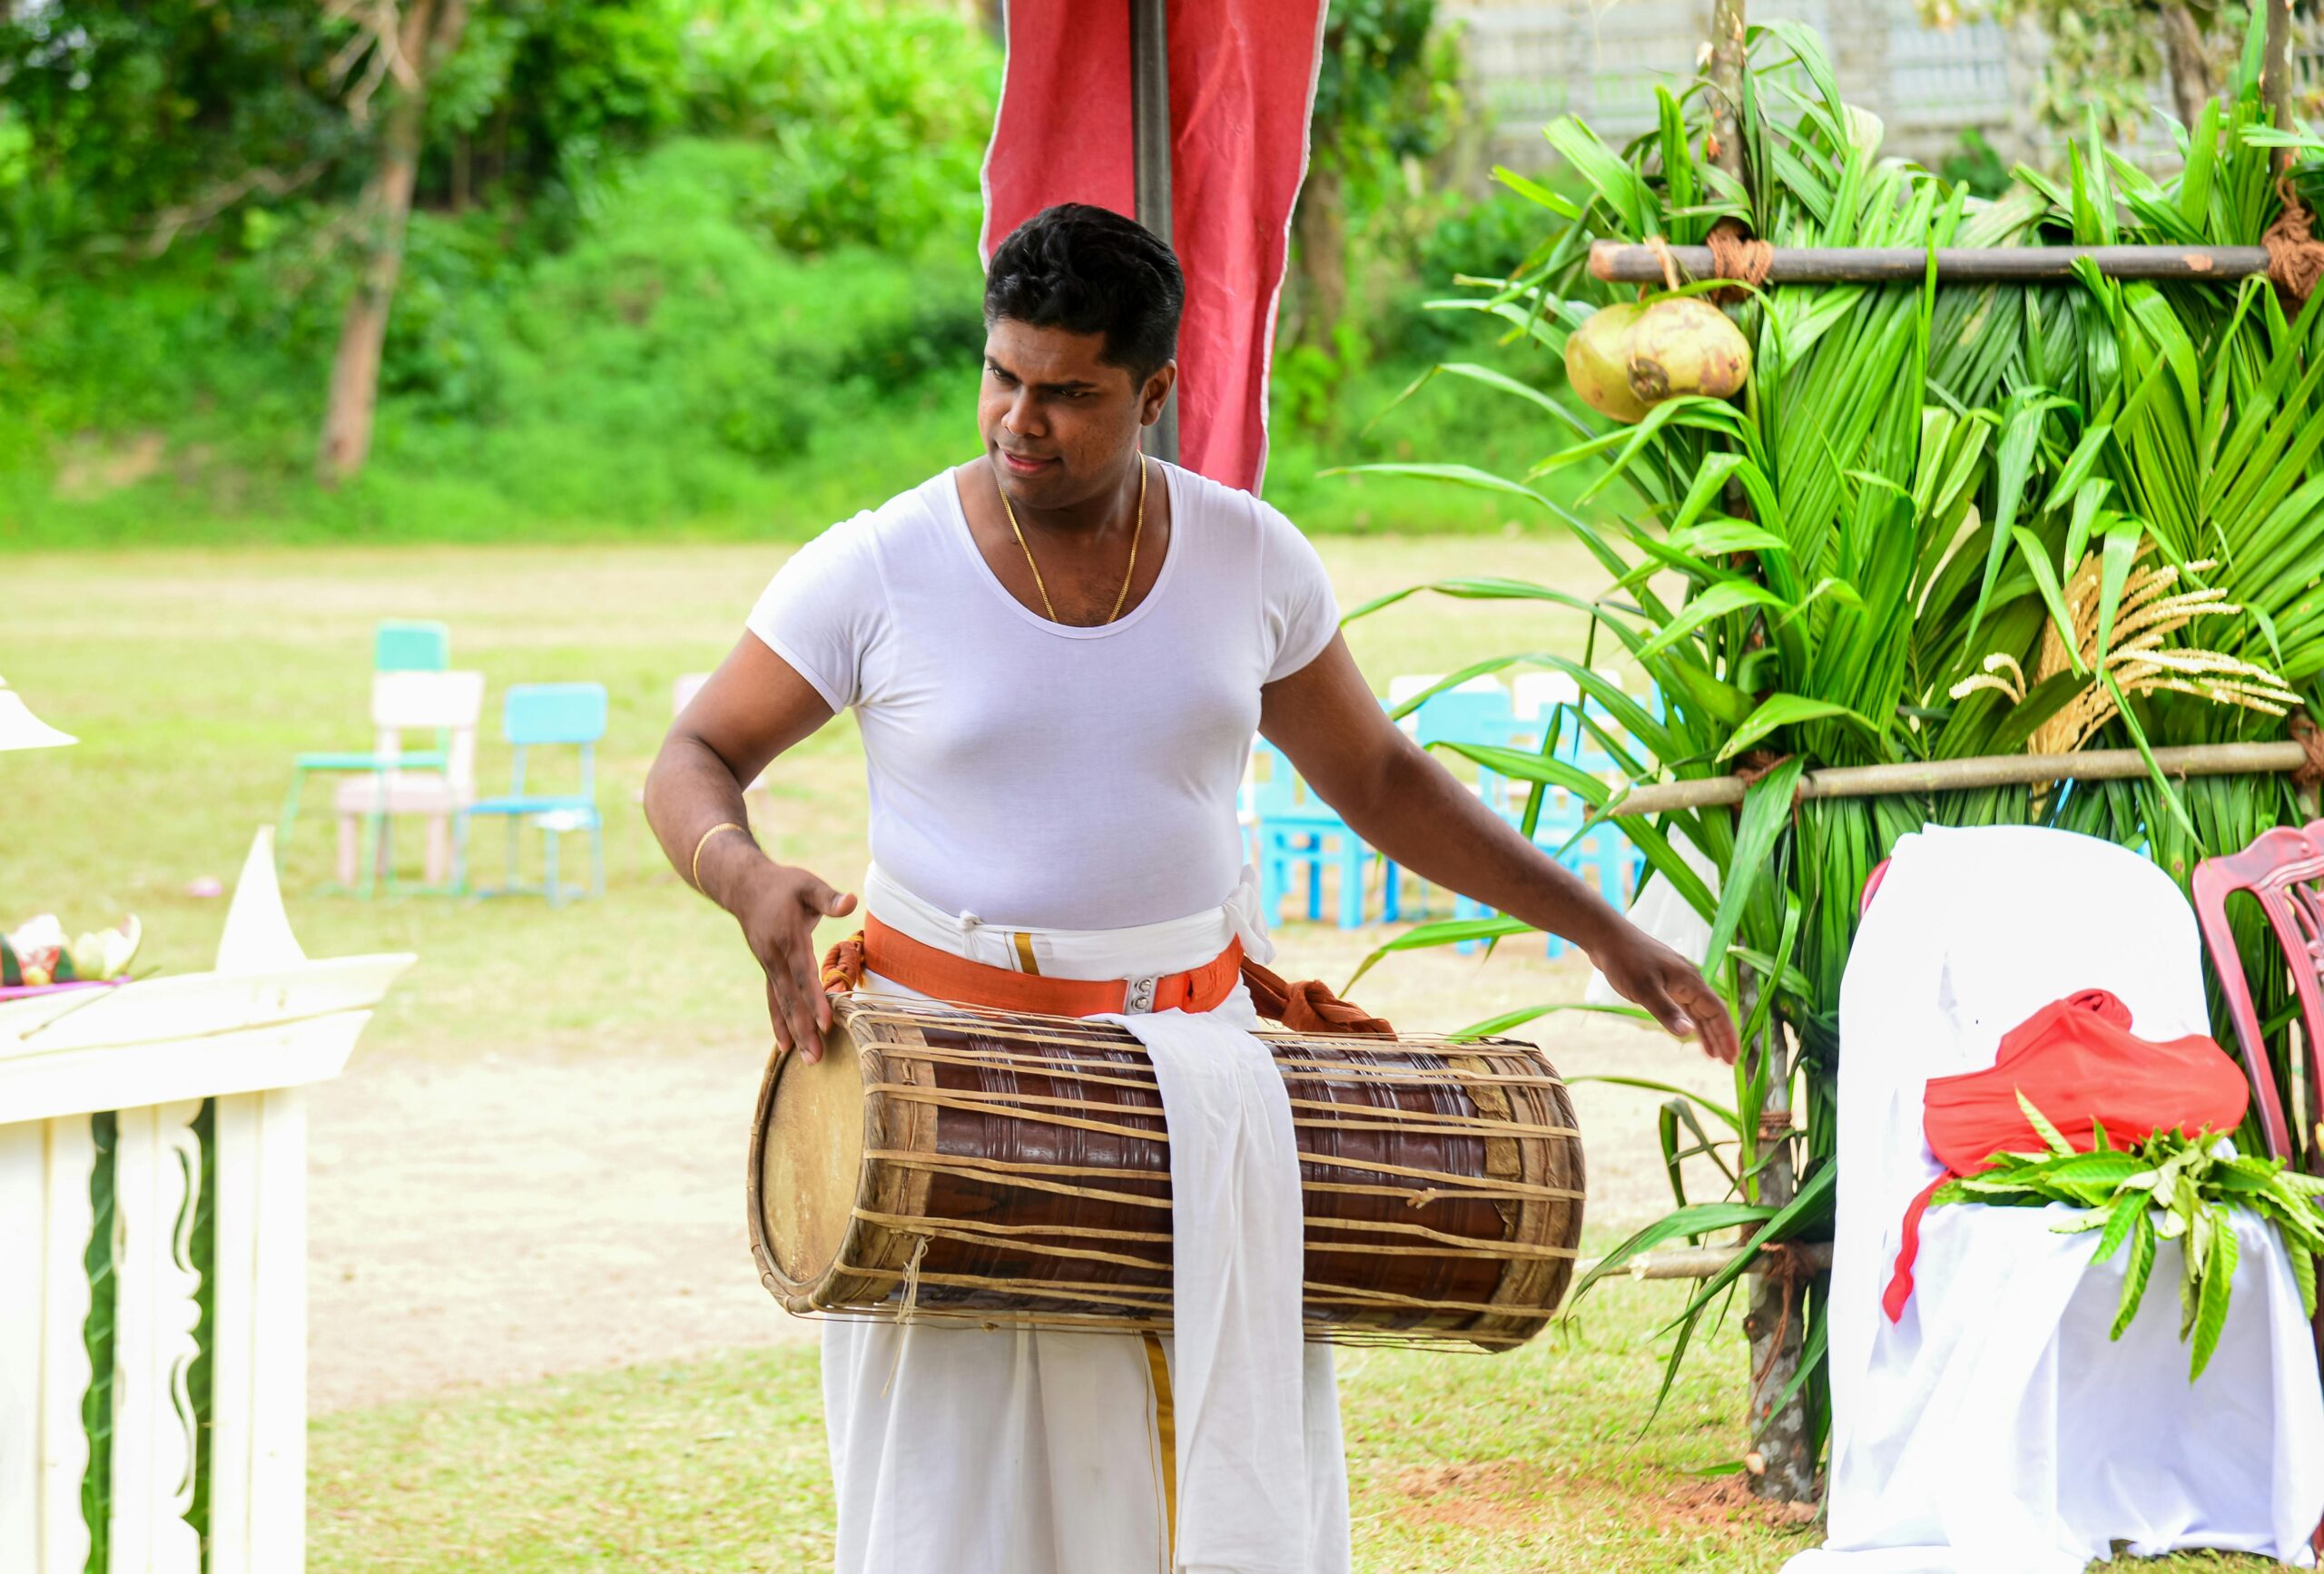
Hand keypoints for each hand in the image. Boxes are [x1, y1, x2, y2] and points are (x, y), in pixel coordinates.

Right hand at [732, 862, 857, 1061]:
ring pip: (781, 1005)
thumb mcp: (807, 884)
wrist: (744, 886)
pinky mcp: (768, 969)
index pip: (804, 974)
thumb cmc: (783, 884)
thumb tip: (851, 902)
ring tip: (806, 1060)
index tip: (827, 1024)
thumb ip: (828, 897)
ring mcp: (768, 966)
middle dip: (804, 1029)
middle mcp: (775, 957)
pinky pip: (773, 1001)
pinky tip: (785, 1045)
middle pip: (791, 998)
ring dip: (793, 1033)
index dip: (815, 1000)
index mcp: (788, 938)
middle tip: (817, 1058)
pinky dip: (779, 1023)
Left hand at [1589, 925, 1738, 1063]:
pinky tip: (1690, 1032)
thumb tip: (1688, 1034)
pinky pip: (1684, 1006)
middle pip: (1711, 1012)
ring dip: (1706, 1032)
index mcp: (1690, 981)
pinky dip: (1690, 1021)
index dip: (1727, 1035)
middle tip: (1729, 1063)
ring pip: (1697, 1010)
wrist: (1607, 937)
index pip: (1717, 1012)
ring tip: (1713, 1054)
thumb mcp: (1644, 989)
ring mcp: (1676, 981)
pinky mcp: (1664, 982)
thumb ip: (1667, 1011)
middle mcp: (1688, 981)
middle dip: (1721, 1037)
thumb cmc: (1625, 960)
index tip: (1733, 1058)